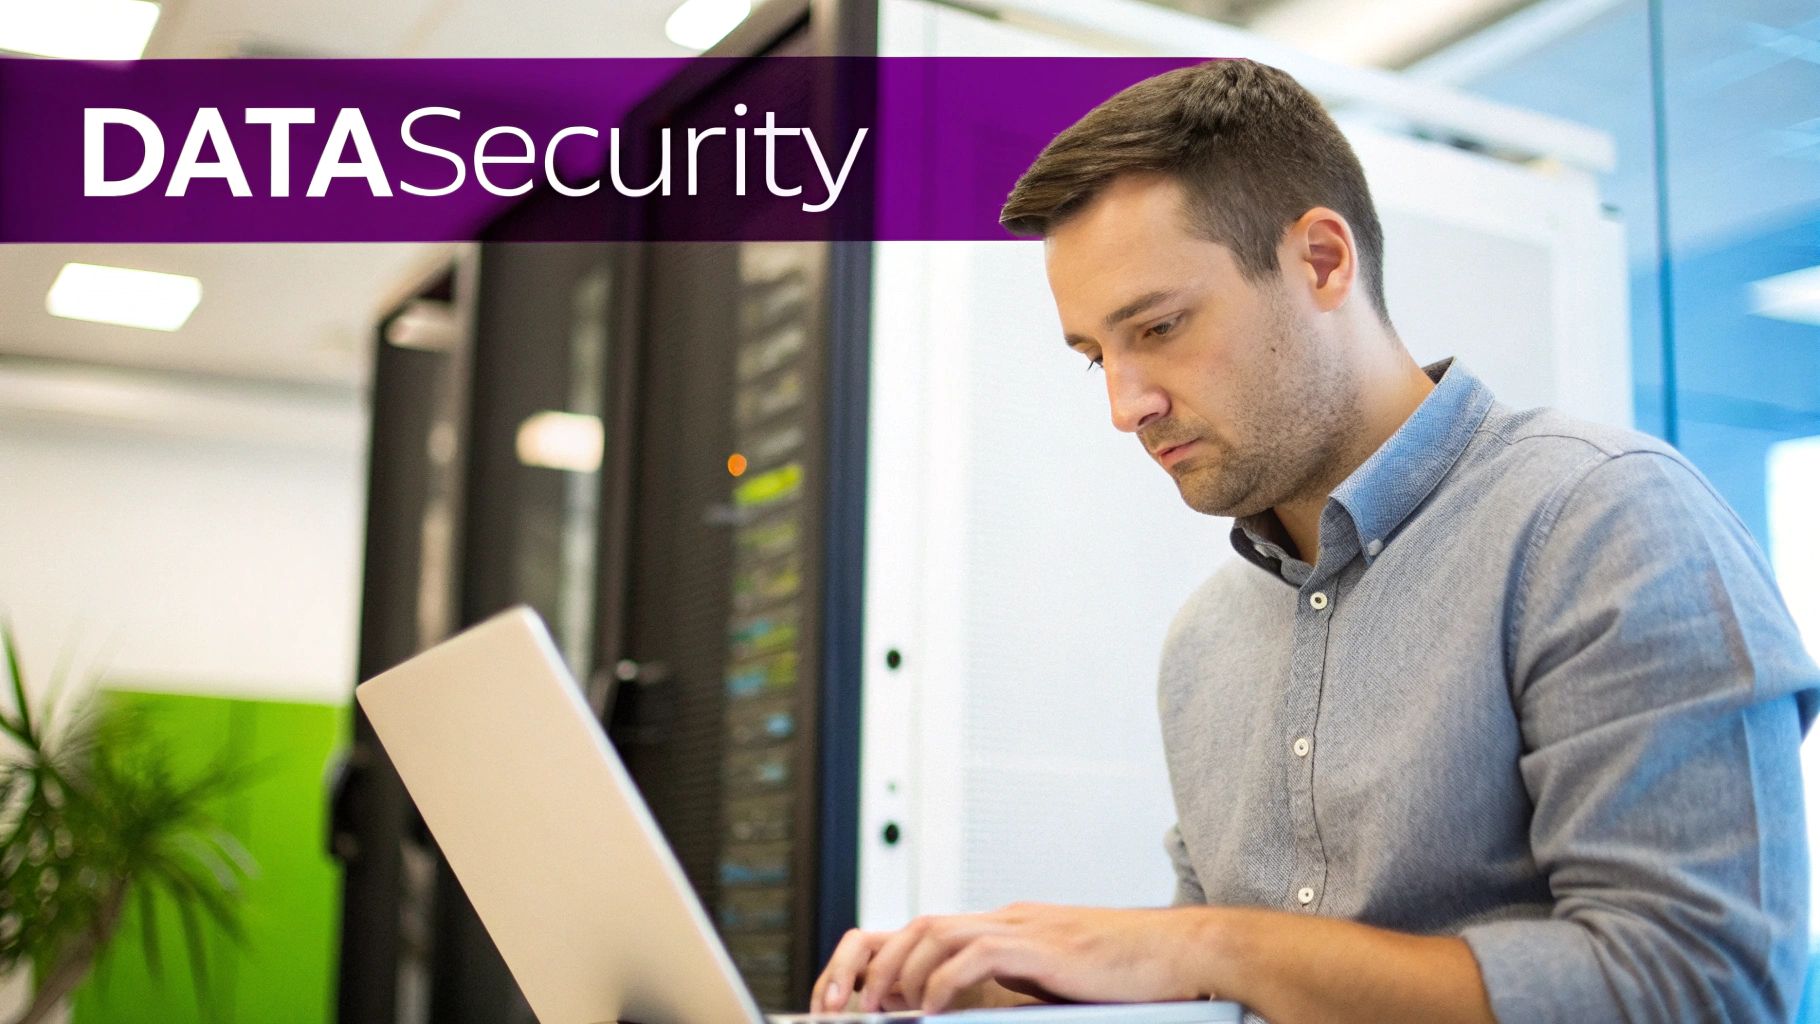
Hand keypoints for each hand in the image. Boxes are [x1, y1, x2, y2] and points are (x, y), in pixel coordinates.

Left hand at [812, 903, 1216, 1013]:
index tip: (870, 998)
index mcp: (1010, 926)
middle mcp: (1010, 919)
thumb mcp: (1057, 978)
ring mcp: (1026, 928)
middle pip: (920, 925)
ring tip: (883, 1007)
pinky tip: (933, 1007)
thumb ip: (1019, 983)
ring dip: (900, 970)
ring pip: (937, 931)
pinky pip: (976, 953)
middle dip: (880, 964)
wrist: (1181, 952)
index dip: (892, 960)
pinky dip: (944, 980)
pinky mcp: (1044, 947)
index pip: (933, 930)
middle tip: (857, 1005)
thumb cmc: (1128, 972)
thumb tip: (981, 1005)